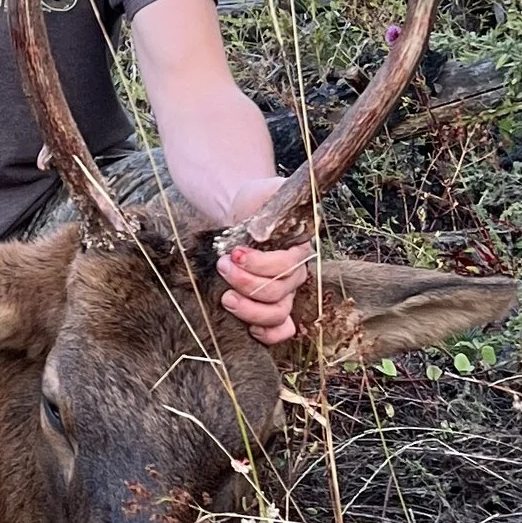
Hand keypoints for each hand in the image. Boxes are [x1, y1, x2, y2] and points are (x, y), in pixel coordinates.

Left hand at [214, 186, 311, 344]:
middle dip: (246, 283)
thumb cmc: (253, 202)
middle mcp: (295, 274)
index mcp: (298, 248)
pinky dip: (268, 334)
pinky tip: (249, 327)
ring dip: (249, 310)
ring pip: (278, 314)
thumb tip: (274, 217)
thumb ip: (277, 191)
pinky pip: (282, 331)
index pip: (287, 266)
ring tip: (225, 297)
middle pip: (279, 293)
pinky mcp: (269, 308)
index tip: (234, 253)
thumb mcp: (265, 188)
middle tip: (223, 267)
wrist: (239, 214)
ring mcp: (284, 294)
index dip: (260, 265)